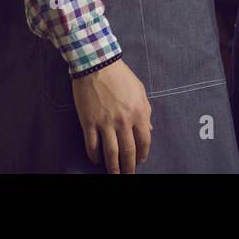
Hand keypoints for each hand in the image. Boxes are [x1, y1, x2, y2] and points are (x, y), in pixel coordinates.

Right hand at [72, 58, 152, 173]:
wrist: (97, 64)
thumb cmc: (121, 76)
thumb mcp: (140, 91)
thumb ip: (146, 111)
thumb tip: (150, 129)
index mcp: (138, 112)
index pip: (144, 140)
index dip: (143, 154)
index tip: (141, 161)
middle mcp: (123, 120)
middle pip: (128, 151)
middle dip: (129, 166)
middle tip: (128, 174)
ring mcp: (105, 122)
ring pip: (110, 152)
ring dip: (112, 167)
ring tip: (114, 174)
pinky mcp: (89, 122)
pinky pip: (92, 144)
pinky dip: (94, 156)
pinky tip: (96, 160)